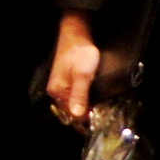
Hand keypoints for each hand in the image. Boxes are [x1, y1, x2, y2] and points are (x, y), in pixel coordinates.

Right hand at [47, 12, 101, 127]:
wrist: (76, 35)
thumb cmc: (81, 54)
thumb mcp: (83, 74)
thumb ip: (80, 95)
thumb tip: (77, 116)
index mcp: (58, 91)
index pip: (71, 115)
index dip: (86, 121)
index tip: (101, 123)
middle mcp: (56, 92)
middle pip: (70, 112)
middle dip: (84, 118)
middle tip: (103, 119)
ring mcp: (60, 86)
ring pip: (72, 106)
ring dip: (84, 111)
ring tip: (100, 112)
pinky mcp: (65, 81)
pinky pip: (73, 98)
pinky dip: (82, 103)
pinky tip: (92, 102)